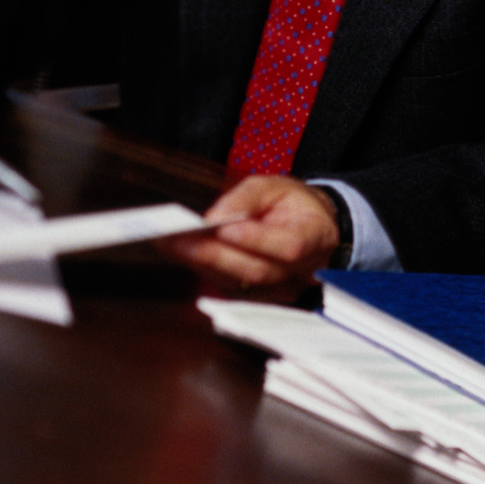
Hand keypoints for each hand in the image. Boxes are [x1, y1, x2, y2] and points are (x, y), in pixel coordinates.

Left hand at [155, 175, 340, 299]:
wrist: (310, 228)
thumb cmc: (292, 204)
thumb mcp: (274, 186)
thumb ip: (247, 198)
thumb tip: (217, 215)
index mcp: (315, 237)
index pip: (288, 247)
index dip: (255, 240)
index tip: (221, 228)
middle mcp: (301, 272)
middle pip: (256, 271)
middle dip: (213, 254)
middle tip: (177, 239)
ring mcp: (282, 290)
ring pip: (239, 283)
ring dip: (201, 263)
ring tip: (169, 244)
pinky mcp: (260, 297)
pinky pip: (230, 286)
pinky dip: (203, 269)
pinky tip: (180, 253)